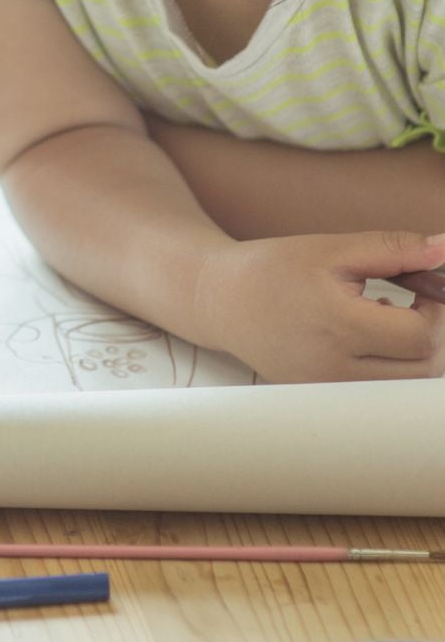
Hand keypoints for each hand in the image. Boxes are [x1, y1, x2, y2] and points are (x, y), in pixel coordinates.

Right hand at [195, 231, 444, 380]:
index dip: (435, 310)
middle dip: (428, 335)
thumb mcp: (332, 248)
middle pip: (421, 368)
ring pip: (400, 385)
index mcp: (338, 324)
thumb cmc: (272, 269)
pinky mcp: (319, 394)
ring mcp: (325, 386)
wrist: (217, 299)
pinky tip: (360, 338)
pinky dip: (382, 367)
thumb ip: (394, 248)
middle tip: (408, 305)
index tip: (421, 289)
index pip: (421, 336)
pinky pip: (371, 390)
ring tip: (381, 321)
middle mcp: (332, 365)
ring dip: (409, 355)